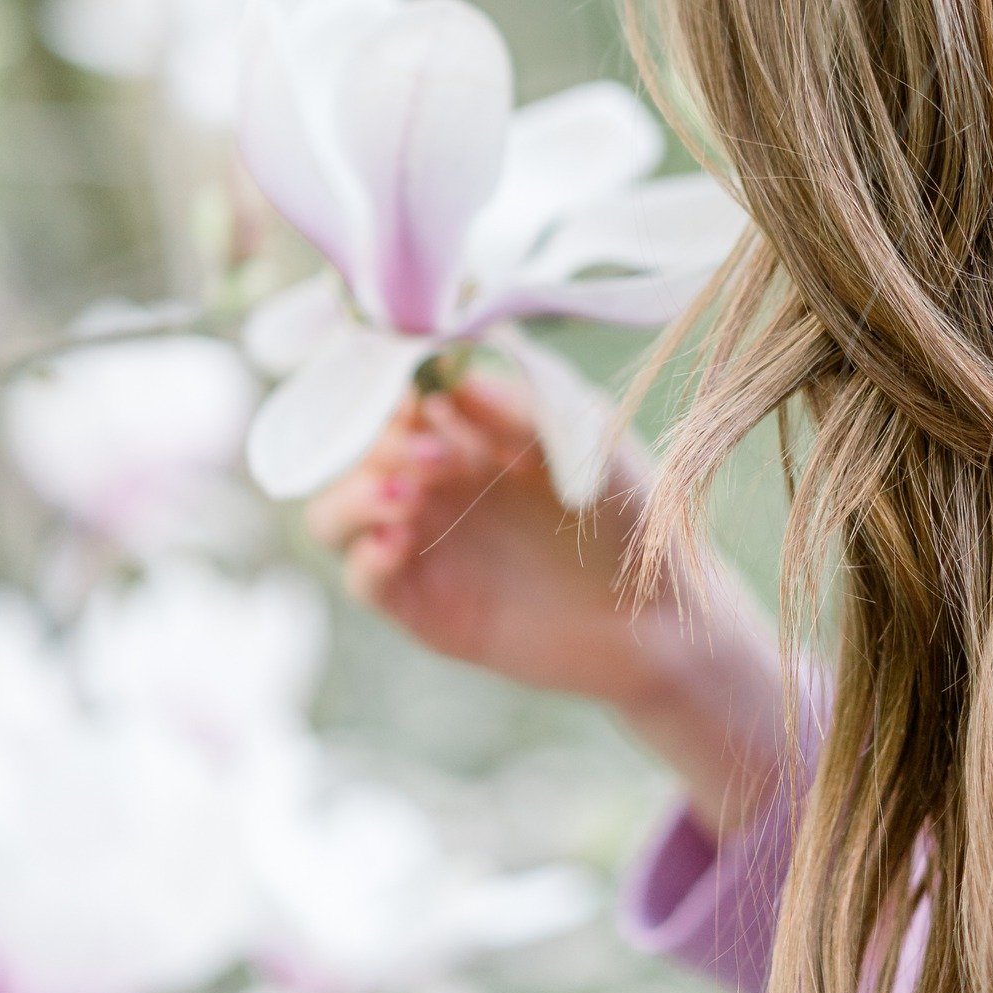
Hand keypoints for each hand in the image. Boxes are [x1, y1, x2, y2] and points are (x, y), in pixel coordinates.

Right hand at [307, 372, 659, 703]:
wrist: (657, 614)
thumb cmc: (632, 514)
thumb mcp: (586, 439)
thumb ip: (521, 405)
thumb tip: (451, 379)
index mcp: (473, 437)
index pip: (400, 401)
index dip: (398, 393)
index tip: (424, 398)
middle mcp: (438, 487)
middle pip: (358, 453)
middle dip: (383, 445)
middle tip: (435, 456)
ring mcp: (427, 547)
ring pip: (335, 515)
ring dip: (353, 496)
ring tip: (406, 497)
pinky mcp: (426, 608)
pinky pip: (363, 578)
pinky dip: (365, 556)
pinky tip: (400, 542)